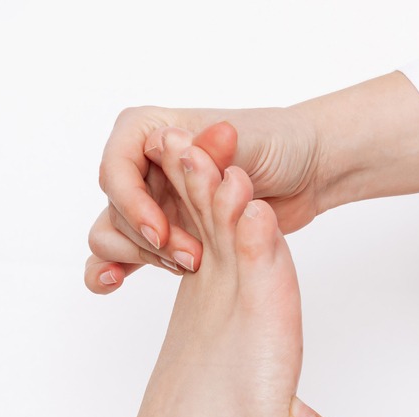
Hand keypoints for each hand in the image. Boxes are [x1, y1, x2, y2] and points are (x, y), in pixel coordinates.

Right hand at [85, 73, 418, 293]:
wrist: (307, 171)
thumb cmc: (279, 143)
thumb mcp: (246, 141)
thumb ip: (207, 150)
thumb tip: (170, 141)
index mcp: (149, 130)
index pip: (115, 171)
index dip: (132, 206)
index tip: (161, 233)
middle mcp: (142, 165)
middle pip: (114, 210)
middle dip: (149, 240)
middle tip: (194, 258)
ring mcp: (151, 199)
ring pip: (113, 235)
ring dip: (140, 258)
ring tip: (189, 266)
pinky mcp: (163, 231)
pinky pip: (120, 253)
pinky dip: (111, 269)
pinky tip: (113, 285)